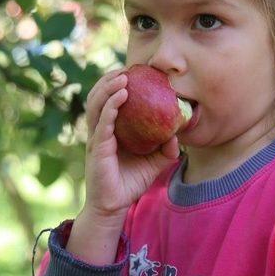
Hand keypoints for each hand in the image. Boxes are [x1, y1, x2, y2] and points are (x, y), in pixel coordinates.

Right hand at [82, 67, 179, 218]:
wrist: (114, 206)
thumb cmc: (132, 181)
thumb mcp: (155, 162)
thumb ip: (166, 148)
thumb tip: (178, 133)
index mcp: (111, 129)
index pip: (109, 100)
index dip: (116, 83)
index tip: (132, 71)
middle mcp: (100, 130)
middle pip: (98, 97)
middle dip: (109, 80)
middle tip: (127, 69)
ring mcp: (96, 138)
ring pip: (96, 105)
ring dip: (108, 88)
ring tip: (123, 77)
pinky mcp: (98, 148)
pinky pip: (102, 122)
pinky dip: (110, 107)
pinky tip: (121, 96)